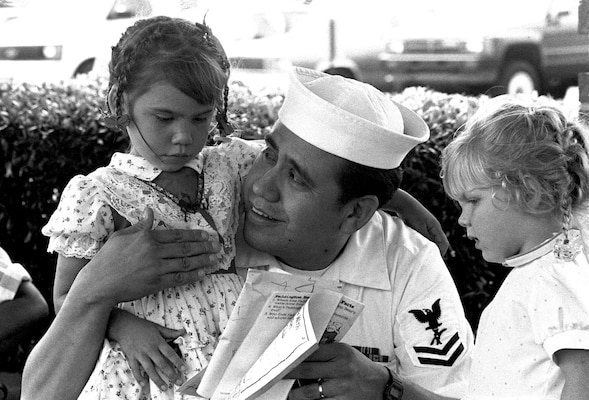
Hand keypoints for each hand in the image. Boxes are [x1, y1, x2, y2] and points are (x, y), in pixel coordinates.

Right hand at [76, 207, 221, 306]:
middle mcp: (154, 251)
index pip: (177, 235)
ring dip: (203, 260)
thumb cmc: (107, 259)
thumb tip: (149, 211)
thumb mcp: (121, 236)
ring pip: (185, 263)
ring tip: (215, 259)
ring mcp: (156, 268)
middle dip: (204, 246)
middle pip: (185, 248)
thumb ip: (139, 225)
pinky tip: (202, 273)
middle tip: (217, 246)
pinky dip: (192, 275)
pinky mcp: (156, 283)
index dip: (194, 235)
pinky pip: (179, 278)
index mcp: (147, 237)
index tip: (207, 234)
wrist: (98, 284)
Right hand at [108, 309, 186, 389]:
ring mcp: (140, 354)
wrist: (124, 325)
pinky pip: (135, 370)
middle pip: (162, 364)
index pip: (170, 353)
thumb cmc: (142, 326)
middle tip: (178, 382)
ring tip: (164, 387)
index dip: (177, 362)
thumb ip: (170, 332)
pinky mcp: (131, 358)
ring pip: (150, 369)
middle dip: (171, 374)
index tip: (184, 369)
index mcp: (158, 342)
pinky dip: (140, 378)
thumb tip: (182, 332)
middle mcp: (150, 349)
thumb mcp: (158, 328)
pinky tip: (145, 385)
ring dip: (157, 379)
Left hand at [285, 343, 388, 399]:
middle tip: (275, 374)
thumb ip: (327, 352)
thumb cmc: (360, 367)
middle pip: (306, 370)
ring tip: (285, 392)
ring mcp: (342, 386)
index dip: (295, 354)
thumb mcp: (346, 353)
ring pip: (310, 391)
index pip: (311, 351)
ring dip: (295, 393)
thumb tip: (301, 352)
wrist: (382, 385)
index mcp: (341, 351)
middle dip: (288, 373)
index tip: (282, 356)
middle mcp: (341, 368)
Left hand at [398, 208, 449, 256]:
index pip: (444, 243)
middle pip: (439, 242)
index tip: (434, 260)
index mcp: (436, 227)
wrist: (403, 203)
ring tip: (422, 253)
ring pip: (432, 239)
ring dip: (429, 246)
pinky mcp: (421, 225)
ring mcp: (428, 225)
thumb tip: (433, 250)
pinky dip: (423, 241)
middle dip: (435, 250)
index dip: (441, 253)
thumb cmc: (411, 215)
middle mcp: (434, 227)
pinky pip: (425, 236)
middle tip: (428, 259)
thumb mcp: (420, 229)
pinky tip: (417, 245)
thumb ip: (427, 239)